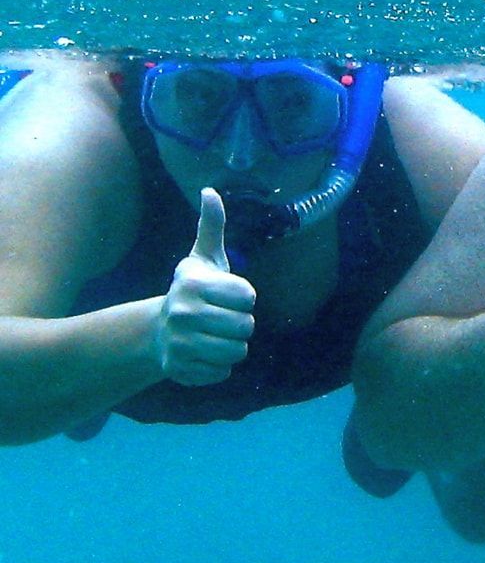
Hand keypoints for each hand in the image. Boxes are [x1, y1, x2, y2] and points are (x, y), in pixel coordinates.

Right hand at [157, 188, 256, 385]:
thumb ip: (212, 226)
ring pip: (238, 352)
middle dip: (241, 324)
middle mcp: (182, 313)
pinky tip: (204, 354)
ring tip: (215, 336)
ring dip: (233, 346)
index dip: (244, 298)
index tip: (227, 296)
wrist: (158, 331)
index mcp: (193, 284)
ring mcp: (179, 344)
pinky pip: (224, 373)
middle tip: (221, 319)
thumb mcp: (203, 258)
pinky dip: (219, 367)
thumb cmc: (194, 291)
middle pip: (247, 327)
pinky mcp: (180, 370)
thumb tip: (210, 190)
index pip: (249, 297)